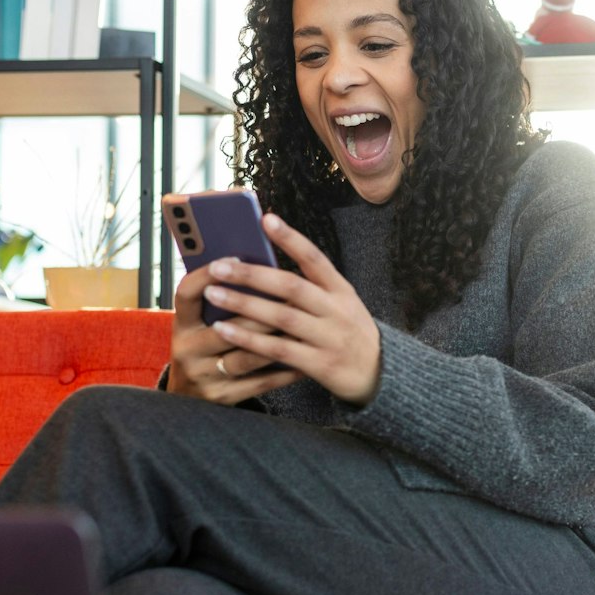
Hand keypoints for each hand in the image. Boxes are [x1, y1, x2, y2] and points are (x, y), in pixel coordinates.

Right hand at [165, 260, 301, 403]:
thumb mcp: (200, 324)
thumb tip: (257, 269)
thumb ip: (221, 302)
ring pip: (246, 357)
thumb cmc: (204, 349)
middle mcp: (188, 349)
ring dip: (276, 342)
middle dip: (259, 312)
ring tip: (302, 329)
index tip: (233, 260)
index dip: (206, 275)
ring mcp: (205, 375)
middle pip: (225, 327)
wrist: (189, 396)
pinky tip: (304, 360)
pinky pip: (260, 382)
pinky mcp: (223, 397)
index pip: (187, 293)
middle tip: (290, 296)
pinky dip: (284, 371)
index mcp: (183, 324)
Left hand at [197, 214, 382, 406]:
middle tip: (218, 265)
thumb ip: (310, 289)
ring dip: (244, 304)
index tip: (266, 219)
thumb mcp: (340, 305)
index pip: (315, 258)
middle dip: (252, 274)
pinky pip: (279, 349)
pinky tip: (225, 330)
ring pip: (282, 317)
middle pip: (292, 287)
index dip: (291, 238)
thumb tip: (261, 267)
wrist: (382, 375)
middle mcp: (337, 311)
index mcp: (341, 290)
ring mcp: (330, 338)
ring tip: (213, 293)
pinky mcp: (320, 365)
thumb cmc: (348, 334)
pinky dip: (250, 339)